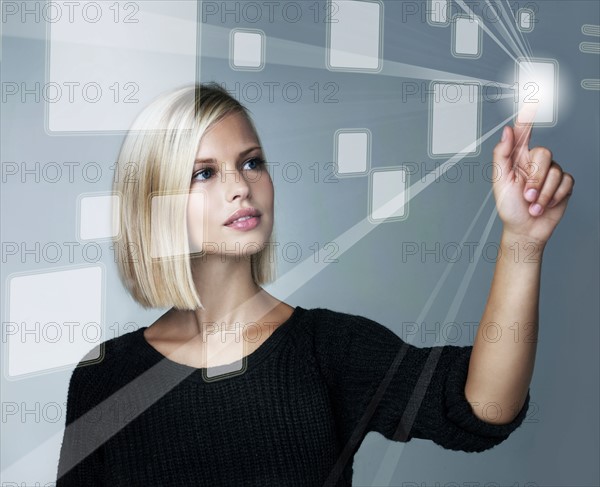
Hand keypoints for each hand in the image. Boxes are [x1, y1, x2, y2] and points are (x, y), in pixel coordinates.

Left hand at [491, 120, 574, 245]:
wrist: (526, 230)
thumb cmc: (509, 208)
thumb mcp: (500, 182)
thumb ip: (502, 155)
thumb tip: (507, 131)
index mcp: (517, 159)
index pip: (524, 132)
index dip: (529, 115)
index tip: (533, 98)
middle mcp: (535, 162)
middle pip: (544, 153)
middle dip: (535, 178)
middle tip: (526, 195)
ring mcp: (550, 173)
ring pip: (555, 170)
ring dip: (543, 192)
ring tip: (533, 204)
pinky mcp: (563, 184)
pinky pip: (566, 182)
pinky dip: (554, 196)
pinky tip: (545, 205)